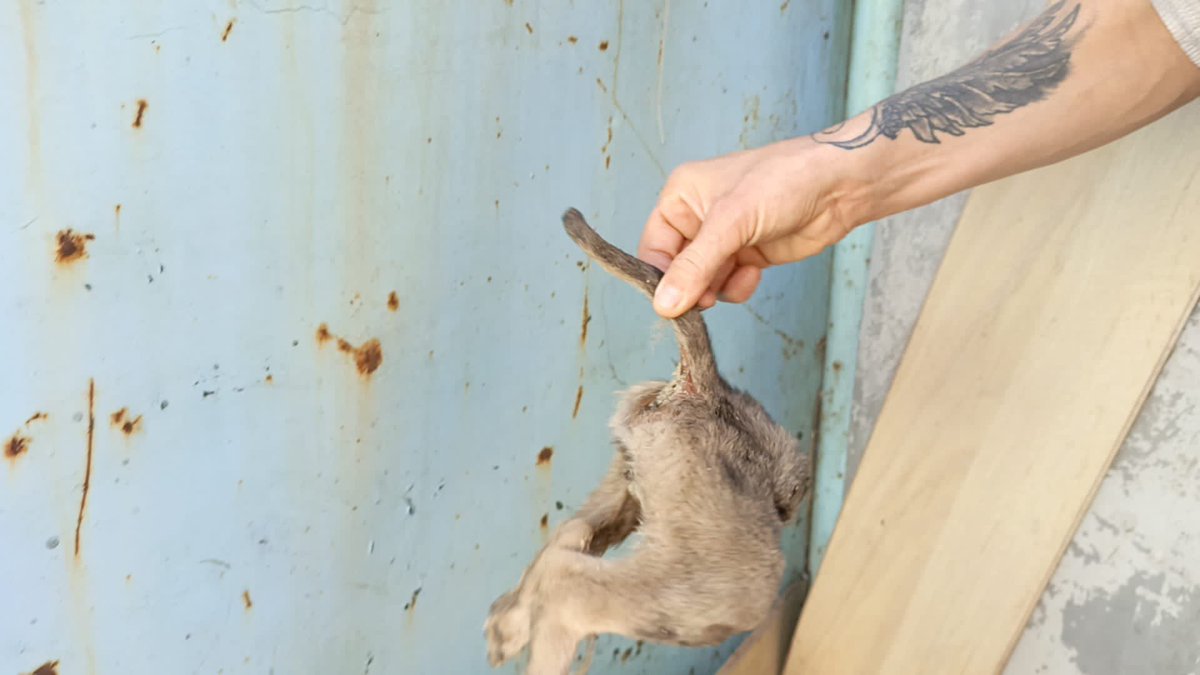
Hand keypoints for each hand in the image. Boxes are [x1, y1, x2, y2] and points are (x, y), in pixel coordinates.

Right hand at [638, 137, 866, 317]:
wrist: (839, 186)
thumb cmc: (783, 182)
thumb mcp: (731, 223)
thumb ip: (695, 267)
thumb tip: (663, 306)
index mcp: (681, 197)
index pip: (653, 248)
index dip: (661, 277)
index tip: (674, 302)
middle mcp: (697, 218)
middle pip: (676, 270)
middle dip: (693, 287)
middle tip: (707, 300)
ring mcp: (723, 239)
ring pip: (702, 283)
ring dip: (717, 288)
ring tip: (739, 275)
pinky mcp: (747, 256)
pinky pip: (727, 285)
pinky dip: (737, 287)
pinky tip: (755, 273)